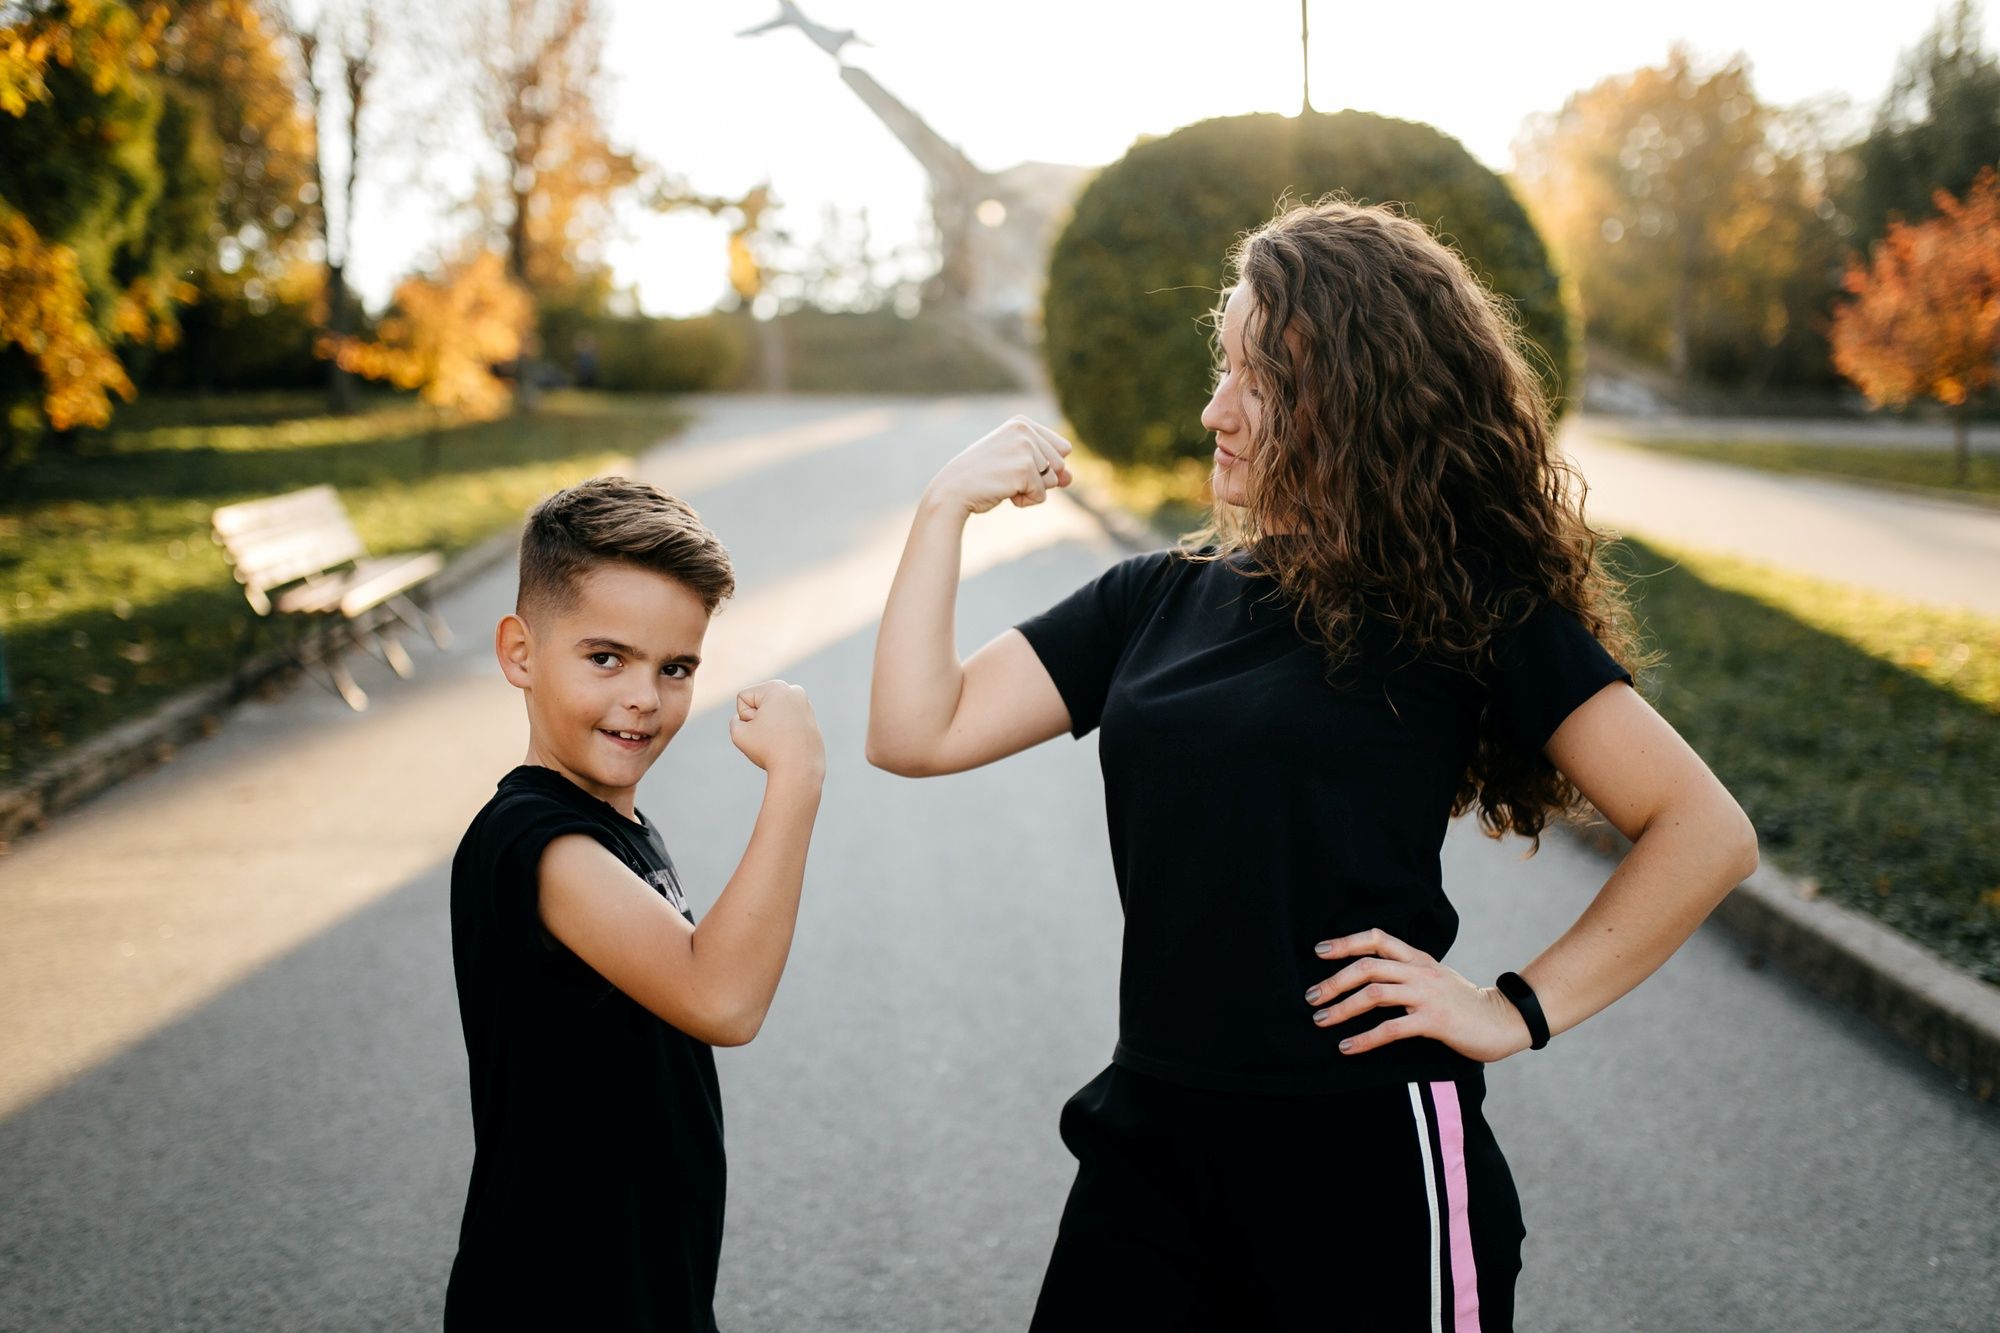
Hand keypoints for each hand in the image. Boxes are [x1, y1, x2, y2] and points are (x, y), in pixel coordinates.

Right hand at [729, 679, 824, 781]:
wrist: (800, 770)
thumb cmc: (768, 750)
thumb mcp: (739, 733)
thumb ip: (736, 720)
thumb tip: (754, 720)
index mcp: (777, 687)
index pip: (743, 698)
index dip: (744, 717)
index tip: (759, 730)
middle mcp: (794, 691)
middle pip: (758, 704)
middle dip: (757, 720)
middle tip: (770, 736)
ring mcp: (805, 705)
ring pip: (771, 715)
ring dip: (770, 727)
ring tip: (780, 740)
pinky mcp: (810, 720)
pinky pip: (785, 724)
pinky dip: (783, 733)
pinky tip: (790, 743)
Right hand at [924, 415, 1073, 515]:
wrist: (952, 491)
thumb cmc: (982, 478)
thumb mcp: (1016, 466)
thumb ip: (1047, 468)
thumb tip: (1071, 478)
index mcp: (1022, 422)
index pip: (1062, 450)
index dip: (1043, 466)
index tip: (1012, 466)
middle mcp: (1025, 430)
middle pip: (1060, 465)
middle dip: (1038, 479)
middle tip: (1005, 476)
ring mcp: (1026, 447)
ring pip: (1052, 481)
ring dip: (1030, 490)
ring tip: (1002, 482)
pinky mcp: (1025, 468)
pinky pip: (1041, 496)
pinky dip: (1024, 501)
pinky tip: (1002, 492)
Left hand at [1305, 928, 1533, 1062]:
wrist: (1503, 1021)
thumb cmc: (1463, 1003)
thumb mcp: (1434, 977)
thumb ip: (1407, 972)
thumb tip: (1369, 977)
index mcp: (1418, 959)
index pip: (1378, 938)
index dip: (1347, 942)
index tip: (1320, 951)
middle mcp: (1420, 972)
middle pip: (1368, 966)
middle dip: (1334, 981)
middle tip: (1311, 997)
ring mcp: (1427, 995)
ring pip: (1374, 993)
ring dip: (1342, 1008)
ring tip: (1321, 1021)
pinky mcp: (1434, 1022)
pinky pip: (1391, 1028)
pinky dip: (1365, 1038)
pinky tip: (1348, 1046)